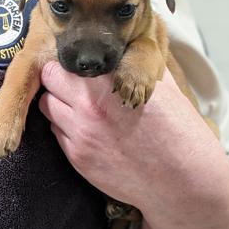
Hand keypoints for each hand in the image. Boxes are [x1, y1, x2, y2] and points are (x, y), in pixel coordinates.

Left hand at [39, 61, 228, 228]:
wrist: (182, 181)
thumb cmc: (179, 132)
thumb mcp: (164, 88)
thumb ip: (140, 64)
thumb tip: (130, 47)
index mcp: (110, 82)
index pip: (66, 60)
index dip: (71, 61)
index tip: (78, 65)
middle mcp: (89, 105)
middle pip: (49, 78)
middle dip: (58, 78)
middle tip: (71, 82)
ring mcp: (80, 133)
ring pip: (47, 105)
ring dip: (57, 102)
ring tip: (77, 105)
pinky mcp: (77, 157)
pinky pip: (56, 132)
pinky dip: (64, 127)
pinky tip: (84, 128)